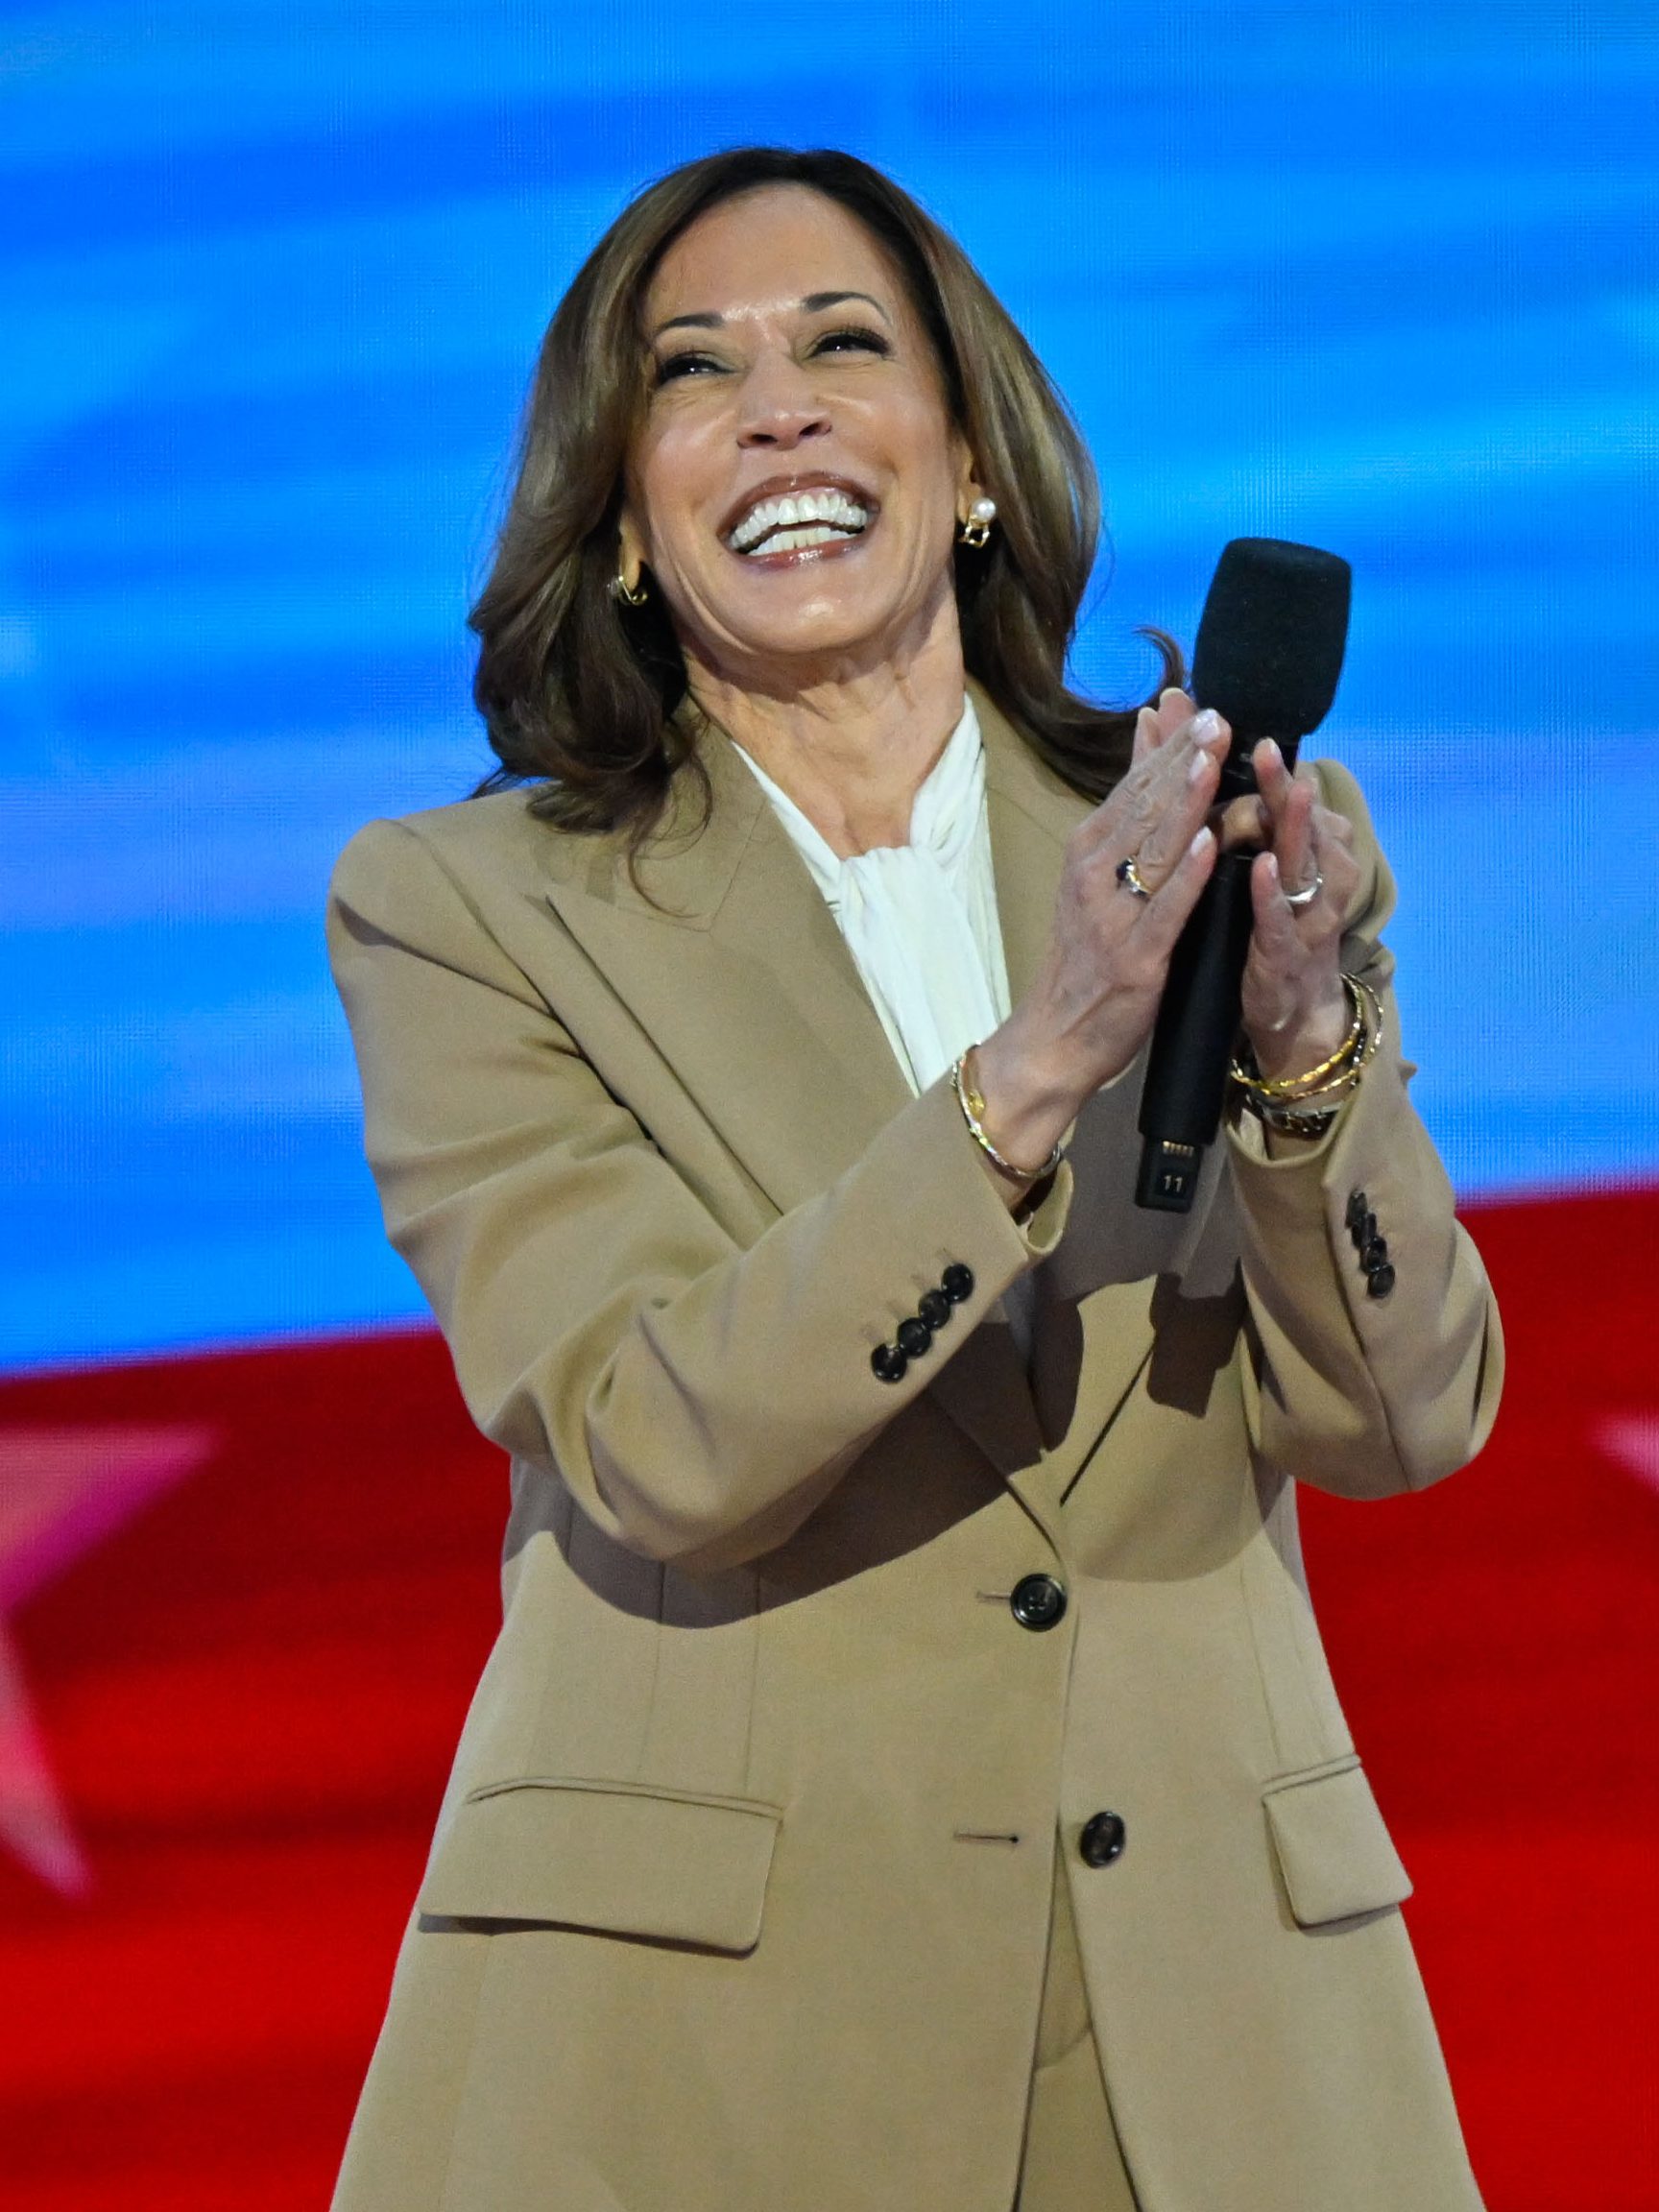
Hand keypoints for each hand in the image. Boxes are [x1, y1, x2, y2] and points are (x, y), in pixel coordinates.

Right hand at [971, 689, 1225, 1177]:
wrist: (1056, 1037)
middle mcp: (1093, 874)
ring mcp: (1112, 916)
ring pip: (1154, 849)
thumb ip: (1128, 814)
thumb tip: (1148, 739)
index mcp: (1087, 850)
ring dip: (1186, 802)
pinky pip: (1166, 909)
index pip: (1132, 785)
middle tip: (1219, 717)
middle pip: (1143, 806)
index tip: (1199, 704)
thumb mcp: (1097, 877)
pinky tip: (1210, 843)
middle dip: (1182, 760)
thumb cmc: (1084, 956)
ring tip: (1214, 759)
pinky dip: (1187, 875)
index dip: (1167, 745)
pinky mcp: (1135, 957)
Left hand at [1237, 738, 1359, 1081]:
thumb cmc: (1273, 927)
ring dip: (1295, 828)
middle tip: (1267, 746)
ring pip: (1307, 865)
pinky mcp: (1287, 956)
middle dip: (1284, 784)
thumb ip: (1249, 812)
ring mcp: (1306, 917)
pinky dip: (1274, 894)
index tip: (1250, 729)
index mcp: (1307, 852)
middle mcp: (1316, 877)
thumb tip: (1217, 750)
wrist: (1293, 1011)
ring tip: (1285, 791)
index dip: (1272, 768)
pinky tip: (1264, 867)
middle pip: (1303, 823)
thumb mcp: (1259, 865)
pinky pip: (1282, 920)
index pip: (1288, 801)